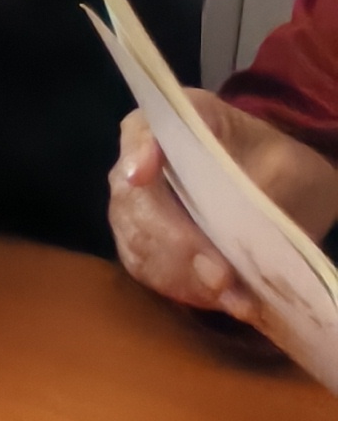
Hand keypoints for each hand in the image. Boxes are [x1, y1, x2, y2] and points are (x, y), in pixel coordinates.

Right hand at [109, 90, 337, 327]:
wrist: (283, 191)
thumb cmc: (281, 167)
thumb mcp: (286, 163)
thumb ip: (259, 187)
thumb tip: (235, 224)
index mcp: (173, 121)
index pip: (142, 131)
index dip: (138, 153)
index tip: (141, 177)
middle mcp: (139, 158)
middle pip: (134, 199)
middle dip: (175, 241)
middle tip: (220, 277)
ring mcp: (134, 202)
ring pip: (136, 238)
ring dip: (181, 274)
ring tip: (231, 297)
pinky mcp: (140, 240)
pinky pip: (144, 266)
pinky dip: (180, 288)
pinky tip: (219, 299)